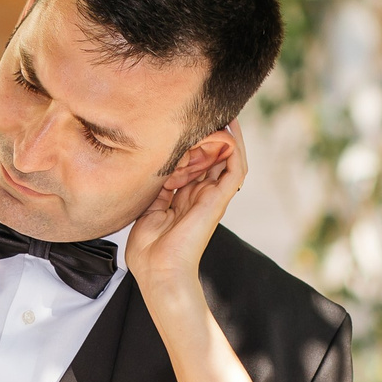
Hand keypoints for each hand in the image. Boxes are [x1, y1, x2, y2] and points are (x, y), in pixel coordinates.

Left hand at [124, 126, 245, 307]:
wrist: (159, 272)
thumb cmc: (148, 252)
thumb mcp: (146, 209)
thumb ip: (154, 187)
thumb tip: (152, 164)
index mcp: (184, 198)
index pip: (192, 162)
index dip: (188, 141)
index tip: (176, 121)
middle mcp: (201, 194)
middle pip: (210, 155)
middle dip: (206, 132)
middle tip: (201, 109)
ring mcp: (212, 196)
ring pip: (226, 157)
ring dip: (223, 135)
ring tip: (221, 112)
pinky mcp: (219, 199)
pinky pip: (235, 167)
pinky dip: (234, 147)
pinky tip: (227, 129)